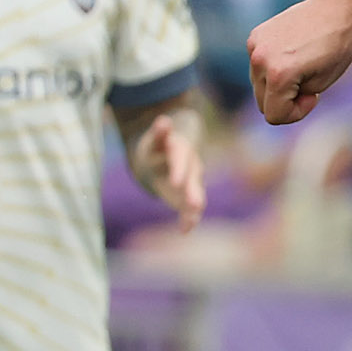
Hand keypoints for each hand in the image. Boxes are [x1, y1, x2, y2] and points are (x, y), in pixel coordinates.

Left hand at [130, 107, 205, 230]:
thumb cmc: (158, 147)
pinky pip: (190, 209)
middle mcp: (191, 169)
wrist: (168, 156)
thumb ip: (160, 132)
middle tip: (194, 205)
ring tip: (193, 219)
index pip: (181, 161)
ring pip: (195, 195)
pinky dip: (188, 219)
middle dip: (193, 193)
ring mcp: (192, 184)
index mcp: (182, 152)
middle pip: (193, 181)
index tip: (175, 183)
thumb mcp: (155, 139)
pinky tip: (184, 230)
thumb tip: (164, 120)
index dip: (179, 171)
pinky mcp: (188, 197)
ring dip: (194, 207)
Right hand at [248, 0, 351, 125]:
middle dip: (285, 101)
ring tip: (302, 68)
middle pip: (263, 103)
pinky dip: (273, 68)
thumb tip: (272, 96)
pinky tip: (293, 54)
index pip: (274, 116)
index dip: (296, 113)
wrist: (338, 9)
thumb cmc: (337, 49)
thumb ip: (292, 97)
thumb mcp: (318, 85)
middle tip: (309, 85)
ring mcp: (254, 46)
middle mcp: (260, 60)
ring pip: (258, 85)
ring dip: (278, 85)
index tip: (313, 96)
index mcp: (278, 75)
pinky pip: (259, 66)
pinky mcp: (255, 36)